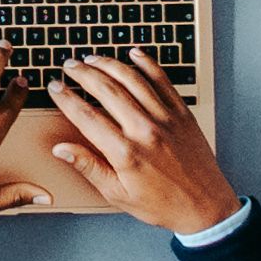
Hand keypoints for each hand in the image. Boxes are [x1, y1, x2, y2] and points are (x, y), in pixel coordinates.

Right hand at [40, 51, 236, 237]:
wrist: (205, 206)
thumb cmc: (162, 204)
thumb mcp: (118, 194)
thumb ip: (88, 167)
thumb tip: (62, 150)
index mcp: (125, 152)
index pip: (86, 116)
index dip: (66, 98)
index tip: (55, 87)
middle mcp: (145, 130)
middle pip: (106, 90)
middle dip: (83, 74)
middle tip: (69, 66)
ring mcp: (165, 118)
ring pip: (132, 80)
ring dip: (109, 64)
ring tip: (92, 58)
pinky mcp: (182, 113)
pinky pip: (162, 80)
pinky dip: (147, 64)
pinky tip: (134, 54)